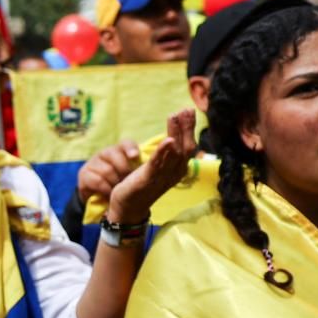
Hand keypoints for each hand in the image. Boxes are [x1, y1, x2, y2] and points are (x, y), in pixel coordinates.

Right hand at [76, 140, 142, 204]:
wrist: (99, 198)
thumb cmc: (119, 184)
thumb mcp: (131, 175)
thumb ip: (141, 167)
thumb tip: (157, 162)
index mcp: (119, 151)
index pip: (125, 143)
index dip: (130, 148)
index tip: (135, 156)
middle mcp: (105, 153)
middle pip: (114, 154)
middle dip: (123, 170)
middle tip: (127, 181)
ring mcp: (93, 162)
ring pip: (106, 170)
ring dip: (114, 182)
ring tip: (118, 189)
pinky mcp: (83, 174)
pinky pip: (97, 180)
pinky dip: (106, 189)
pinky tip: (109, 194)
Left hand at [106, 110, 196, 226]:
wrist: (128, 208)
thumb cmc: (143, 184)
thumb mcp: (157, 167)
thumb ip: (167, 154)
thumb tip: (175, 136)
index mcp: (178, 168)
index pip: (187, 145)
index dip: (188, 128)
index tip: (188, 110)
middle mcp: (174, 172)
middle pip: (185, 147)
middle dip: (186, 127)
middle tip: (185, 109)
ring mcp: (162, 177)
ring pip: (173, 153)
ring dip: (175, 133)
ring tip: (174, 116)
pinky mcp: (147, 180)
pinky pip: (157, 164)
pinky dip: (163, 152)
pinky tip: (169, 139)